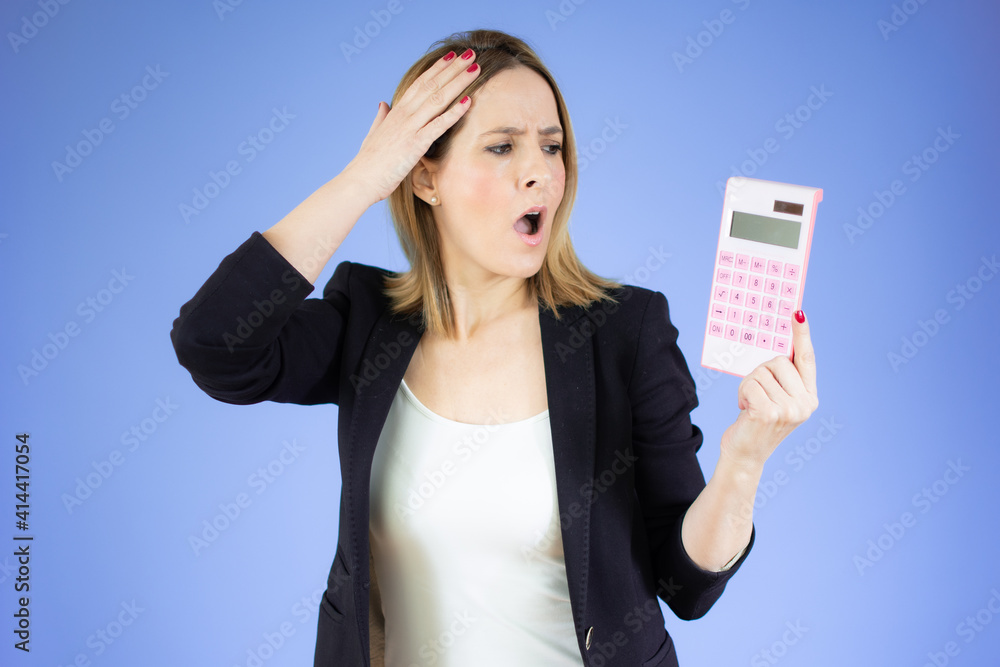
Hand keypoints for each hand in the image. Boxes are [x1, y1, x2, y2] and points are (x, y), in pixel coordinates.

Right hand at [343, 48, 480, 205]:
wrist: (360, 180)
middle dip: (453, 68)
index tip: (451, 56)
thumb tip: (383, 104)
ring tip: (475, 69)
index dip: (437, 69)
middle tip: (471, 54)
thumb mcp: (374, 135)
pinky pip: (438, 125)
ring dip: (458, 82)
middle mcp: (404, 115)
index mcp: (396, 112)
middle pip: (432, 85)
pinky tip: (468, 101)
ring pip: (438, 99)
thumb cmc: (368, 163)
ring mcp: (409, 128)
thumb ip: (381, 118)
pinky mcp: (415, 144)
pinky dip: (454, 112)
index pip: (420, 83)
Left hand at [719, 311, 818, 470]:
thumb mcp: (776, 399)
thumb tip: (782, 347)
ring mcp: (789, 409)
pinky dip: (742, 395)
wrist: (745, 455)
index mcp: (810, 397)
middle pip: (778, 361)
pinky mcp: (769, 413)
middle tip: (756, 396)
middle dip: (759, 373)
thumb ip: (783, 378)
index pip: (807, 359)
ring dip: (748, 386)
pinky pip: (749, 385)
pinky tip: (745, 411)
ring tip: (750, 406)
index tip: (798, 312)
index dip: (802, 334)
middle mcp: (805, 403)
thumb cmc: (757, 422)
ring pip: (761, 372)